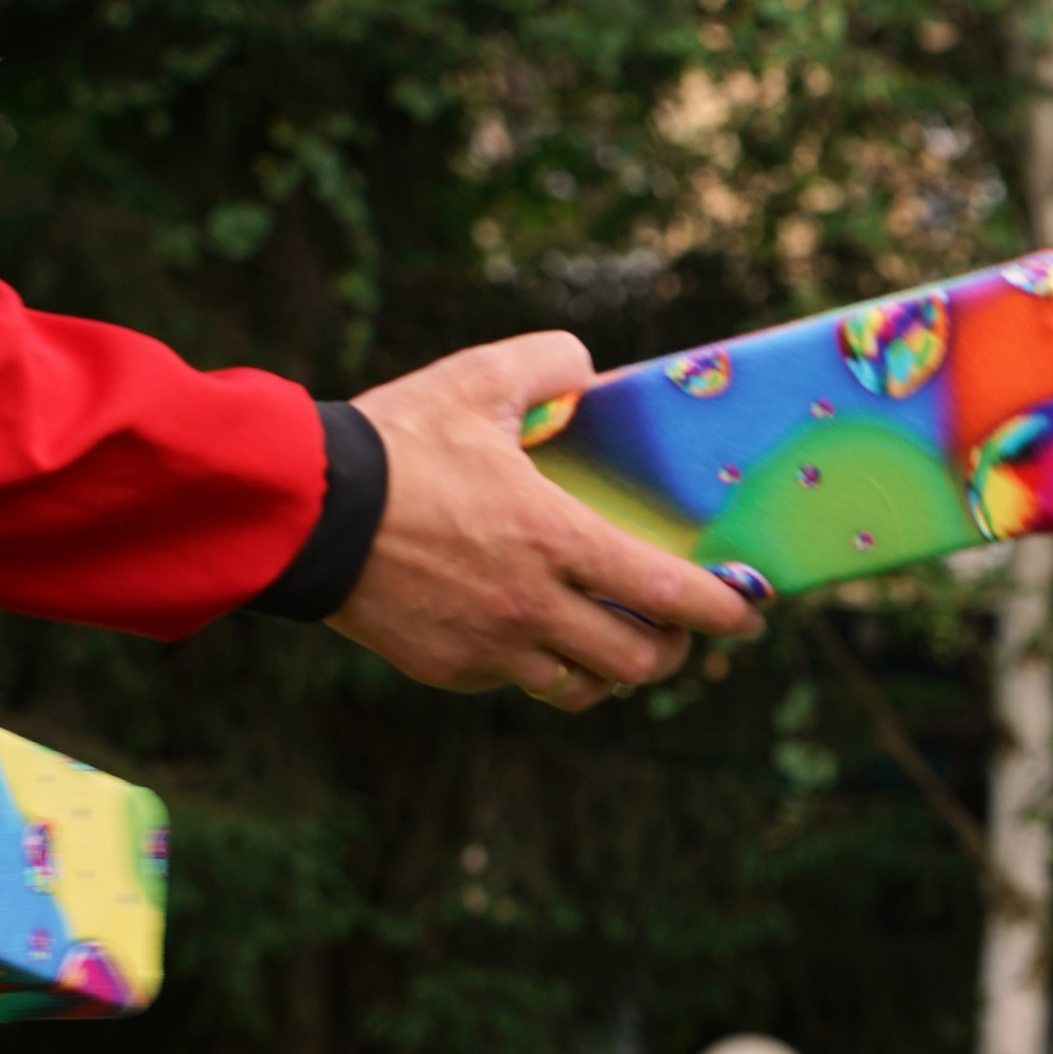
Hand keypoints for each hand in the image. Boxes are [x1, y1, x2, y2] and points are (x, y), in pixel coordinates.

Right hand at [328, 332, 764, 703]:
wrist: (304, 512)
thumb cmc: (394, 445)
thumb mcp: (476, 382)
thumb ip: (547, 364)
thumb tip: (587, 368)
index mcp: (554, 540)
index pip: (668, 594)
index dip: (722, 611)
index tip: (748, 613)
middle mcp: (532, 606)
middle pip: (638, 662)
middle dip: (672, 651)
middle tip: (676, 630)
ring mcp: (490, 647)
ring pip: (583, 689)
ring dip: (611, 671)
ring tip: (613, 643)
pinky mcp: (449, 668)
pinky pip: (517, 683)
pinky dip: (541, 666)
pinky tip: (534, 635)